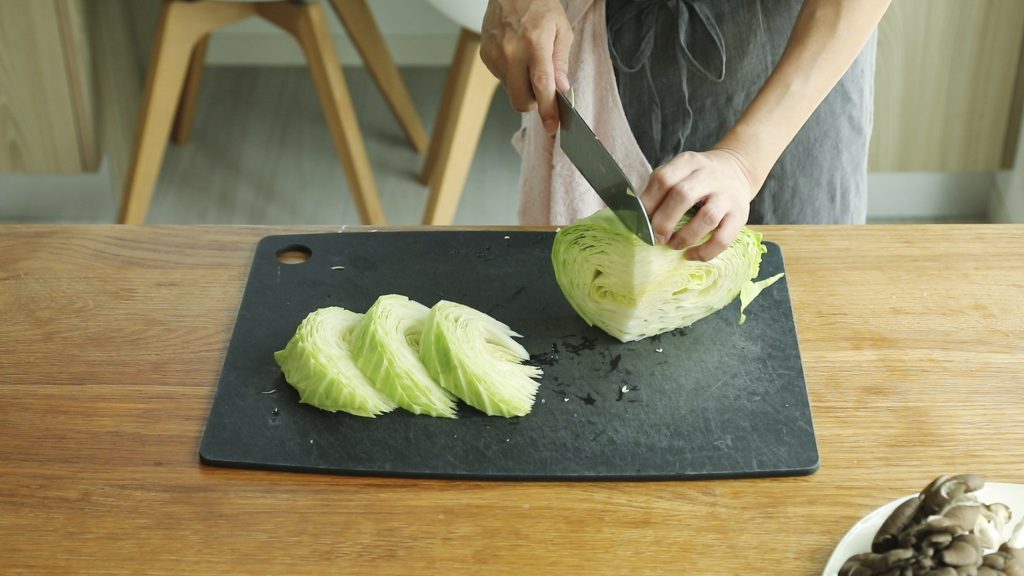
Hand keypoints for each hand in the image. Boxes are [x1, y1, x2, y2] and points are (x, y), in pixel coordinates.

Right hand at [480, 0, 572, 133]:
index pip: (541, 86)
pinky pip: (501, 79)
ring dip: (523, 88)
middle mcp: (511, 51)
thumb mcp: (561, 30)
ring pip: (511, 91)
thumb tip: (561, 89)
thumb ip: (561, 62)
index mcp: (535, 44)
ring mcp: (495, 55)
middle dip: (534, 104)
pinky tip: (516, 57)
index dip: (548, 110)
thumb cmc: (539, 6)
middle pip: (520, 99)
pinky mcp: (485, 56)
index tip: (553, 125)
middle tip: (543, 93)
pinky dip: (512, 76)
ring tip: (529, 63)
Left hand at [640, 148, 757, 260]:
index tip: (640, 221)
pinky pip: (723, 238)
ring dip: (684, 237)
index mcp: (688, 162)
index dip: (648, 202)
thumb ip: (660, 188)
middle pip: (682, 195)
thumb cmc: (698, 178)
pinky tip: (690, 255)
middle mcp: (709, 175)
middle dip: (664, 221)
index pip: (663, 179)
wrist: (736, 171)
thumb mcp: (680, 171)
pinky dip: (704, 251)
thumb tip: (636, 216)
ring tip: (673, 245)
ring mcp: (727, 195)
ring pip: (707, 218)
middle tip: (655, 237)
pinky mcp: (740, 215)